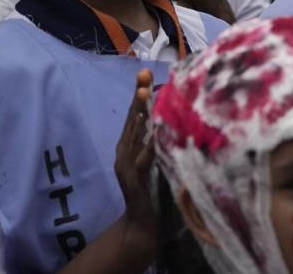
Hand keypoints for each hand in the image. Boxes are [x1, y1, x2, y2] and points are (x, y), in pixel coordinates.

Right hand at [115, 69, 155, 239]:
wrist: (142, 220)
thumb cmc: (152, 187)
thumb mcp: (153, 157)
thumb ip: (155, 138)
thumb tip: (167, 114)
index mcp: (128, 145)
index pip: (133, 114)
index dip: (138, 93)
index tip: (144, 72)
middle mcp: (124, 152)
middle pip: (131, 119)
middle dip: (137, 96)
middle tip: (142, 74)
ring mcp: (127, 165)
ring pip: (134, 135)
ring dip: (140, 114)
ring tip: (144, 94)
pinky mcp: (135, 178)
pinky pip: (144, 159)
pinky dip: (149, 145)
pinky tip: (156, 132)